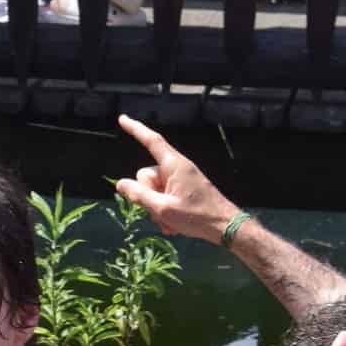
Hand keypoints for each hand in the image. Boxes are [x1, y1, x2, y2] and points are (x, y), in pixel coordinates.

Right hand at [114, 114, 242, 245]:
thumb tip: (120, 183)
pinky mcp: (184, 190)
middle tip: (161, 212)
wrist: (225, 226)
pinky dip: (165, 211)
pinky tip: (175, 225)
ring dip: (156, 208)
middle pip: (147, 175)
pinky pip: (164, 197)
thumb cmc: (197, 216)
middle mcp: (177, 168)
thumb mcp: (163, 208)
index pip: (152, 141)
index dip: (136, 129)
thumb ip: (139, 195)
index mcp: (174, 165)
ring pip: (154, 190)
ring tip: (171, 222)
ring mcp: (180, 180)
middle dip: (147, 196)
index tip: (123, 119)